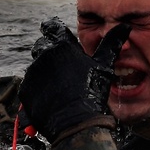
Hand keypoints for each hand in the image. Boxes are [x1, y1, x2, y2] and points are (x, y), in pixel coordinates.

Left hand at [18, 18, 130, 142]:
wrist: (76, 123)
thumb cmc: (92, 93)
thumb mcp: (104, 66)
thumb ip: (111, 43)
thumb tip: (124, 26)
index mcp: (62, 46)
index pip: (52, 28)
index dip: (53, 29)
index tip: (54, 32)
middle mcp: (44, 56)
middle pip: (42, 47)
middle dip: (49, 52)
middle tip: (62, 68)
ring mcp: (32, 74)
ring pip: (36, 67)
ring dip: (44, 73)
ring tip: (60, 88)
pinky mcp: (25, 90)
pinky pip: (30, 86)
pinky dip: (38, 90)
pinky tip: (51, 99)